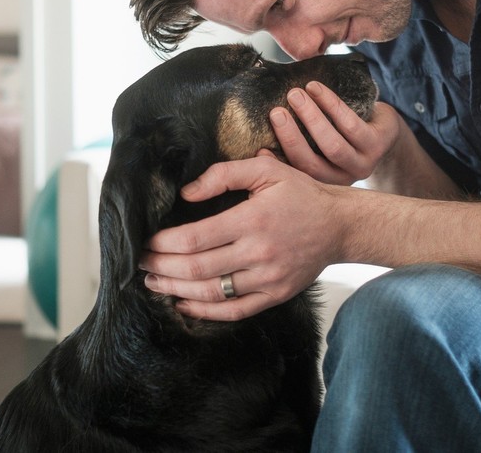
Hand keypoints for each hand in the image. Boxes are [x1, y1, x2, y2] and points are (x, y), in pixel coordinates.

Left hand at [138, 156, 348, 320]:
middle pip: (197, 268)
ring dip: (176, 290)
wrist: (340, 226)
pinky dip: (205, 311)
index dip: (164, 243)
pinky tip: (184, 304)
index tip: (146, 241)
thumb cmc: (300, 194)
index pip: (195, 238)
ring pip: (212, 292)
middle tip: (140, 263)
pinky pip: (235, 310)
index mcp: (252, 220)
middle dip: (161, 267)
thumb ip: (223, 174)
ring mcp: (267, 278)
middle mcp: (259, 252)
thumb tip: (186, 193)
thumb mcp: (266, 170)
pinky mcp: (275, 295)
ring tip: (153, 282)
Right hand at [268, 81, 400, 184]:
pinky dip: (331, 105)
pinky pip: (351, 125)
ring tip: (294, 94)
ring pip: (332, 144)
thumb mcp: (319, 142)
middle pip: (311, 162)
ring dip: (311, 118)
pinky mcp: (377, 144)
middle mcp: (342, 178)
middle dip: (291, 136)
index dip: (276, 163)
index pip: (296, 174)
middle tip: (275, 111)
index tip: (258, 148)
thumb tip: (258, 123)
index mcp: (323, 180)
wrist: (384, 129)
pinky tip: (316, 88)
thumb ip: (296, 139)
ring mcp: (362, 163)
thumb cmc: (342, 132)